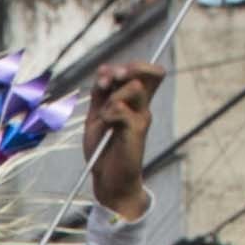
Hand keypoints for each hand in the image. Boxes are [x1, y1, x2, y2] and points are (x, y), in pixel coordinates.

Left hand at [83, 63, 160, 221]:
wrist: (108, 179)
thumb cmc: (102, 149)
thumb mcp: (96, 115)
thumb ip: (100, 92)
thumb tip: (105, 68)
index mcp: (134, 101)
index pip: (148, 71)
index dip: (131, 65)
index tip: (108, 77)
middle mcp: (143, 106)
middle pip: (149, 71)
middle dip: (126, 70)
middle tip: (108, 83)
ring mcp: (142, 117)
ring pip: (132, 87)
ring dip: (112, 96)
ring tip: (104, 116)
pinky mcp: (138, 130)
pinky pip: (120, 108)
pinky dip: (107, 113)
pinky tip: (105, 126)